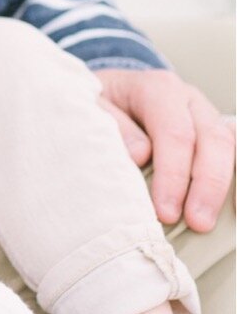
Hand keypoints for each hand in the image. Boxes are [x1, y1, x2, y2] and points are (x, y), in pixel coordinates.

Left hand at [95, 67, 235, 232]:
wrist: (106, 92)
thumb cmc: (95, 104)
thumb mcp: (90, 107)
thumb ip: (113, 126)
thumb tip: (141, 155)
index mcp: (158, 89)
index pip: (175, 133)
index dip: (174, 175)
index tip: (166, 212)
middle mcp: (188, 99)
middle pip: (212, 139)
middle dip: (207, 185)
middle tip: (197, 223)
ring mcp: (204, 115)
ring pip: (228, 146)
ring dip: (221, 187)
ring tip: (209, 222)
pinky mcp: (210, 133)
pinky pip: (230, 153)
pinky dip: (230, 180)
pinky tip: (227, 207)